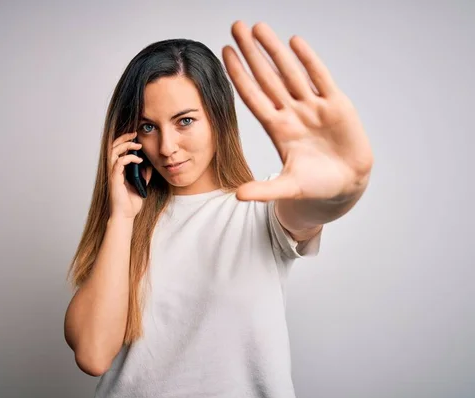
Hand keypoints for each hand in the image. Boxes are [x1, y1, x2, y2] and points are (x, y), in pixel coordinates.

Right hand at [108, 132, 152, 219]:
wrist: (125, 215)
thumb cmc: (130, 203)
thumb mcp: (141, 185)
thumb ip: (143, 174)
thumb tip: (148, 164)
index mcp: (118, 170)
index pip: (117, 150)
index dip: (125, 141)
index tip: (135, 137)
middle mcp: (113, 170)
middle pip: (113, 147)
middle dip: (123, 138)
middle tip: (134, 134)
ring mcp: (112, 174)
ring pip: (113, 151)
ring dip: (125, 145)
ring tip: (137, 144)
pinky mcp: (114, 178)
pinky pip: (119, 162)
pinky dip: (129, 158)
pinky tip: (139, 160)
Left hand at [222, 21, 373, 201]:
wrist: (348, 183)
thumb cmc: (316, 185)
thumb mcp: (288, 188)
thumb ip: (264, 189)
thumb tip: (238, 196)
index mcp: (277, 129)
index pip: (253, 96)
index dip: (239, 75)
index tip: (224, 53)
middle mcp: (292, 112)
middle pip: (267, 77)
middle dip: (251, 52)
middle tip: (236, 26)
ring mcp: (313, 106)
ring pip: (290, 72)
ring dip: (275, 50)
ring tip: (259, 28)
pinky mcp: (336, 105)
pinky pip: (320, 78)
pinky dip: (309, 60)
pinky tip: (295, 42)